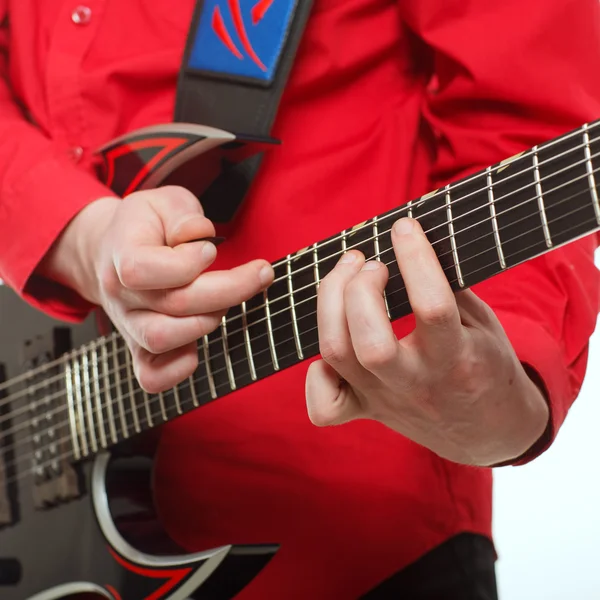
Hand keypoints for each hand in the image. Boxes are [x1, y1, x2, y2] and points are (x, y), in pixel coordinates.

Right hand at [38, 186, 273, 392]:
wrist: (112, 251)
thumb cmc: (148, 225)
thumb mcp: (165, 201)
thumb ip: (183, 214)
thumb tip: (200, 235)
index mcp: (120, 253)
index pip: (142, 269)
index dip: (185, 263)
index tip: (212, 249)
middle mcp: (120, 295)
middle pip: (171, 305)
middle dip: (228, 290)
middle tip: (259, 273)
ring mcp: (128, 326)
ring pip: (161, 340)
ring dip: (207, 322)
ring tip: (226, 302)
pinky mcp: (139, 349)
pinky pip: (152, 377)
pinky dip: (180, 369)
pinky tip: (200, 344)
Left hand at [306, 217, 548, 465]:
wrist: (489, 431)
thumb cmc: (486, 366)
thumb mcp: (483, 324)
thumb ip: (449, 288)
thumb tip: (408, 246)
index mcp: (458, 358)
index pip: (432, 307)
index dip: (415, 258)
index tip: (404, 227)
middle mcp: (416, 384)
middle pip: (369, 342)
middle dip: (359, 289)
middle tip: (370, 262)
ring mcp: (385, 400)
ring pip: (337, 356)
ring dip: (330, 305)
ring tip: (347, 274)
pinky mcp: (366, 411)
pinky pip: (325, 405)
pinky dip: (318, 372)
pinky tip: (335, 338)